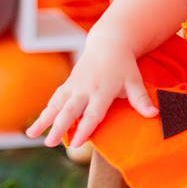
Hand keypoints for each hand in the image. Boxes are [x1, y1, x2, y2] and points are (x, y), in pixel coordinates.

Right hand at [25, 30, 157, 147]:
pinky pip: (55, 98)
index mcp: (102, 90)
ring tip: (31, 135)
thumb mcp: (135, 80)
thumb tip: (155, 114)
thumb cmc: (124, 65)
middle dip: (59, 127)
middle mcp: (85, 88)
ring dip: (44, 120)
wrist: (109, 43)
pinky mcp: (68, 83)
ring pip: (56, 104)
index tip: (74, 145)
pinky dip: (46, 111)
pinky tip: (37, 124)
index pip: (92, 114)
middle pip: (70, 110)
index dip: (84, 129)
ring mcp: (74, 85)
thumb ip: (141, 99)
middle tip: (49, 144)